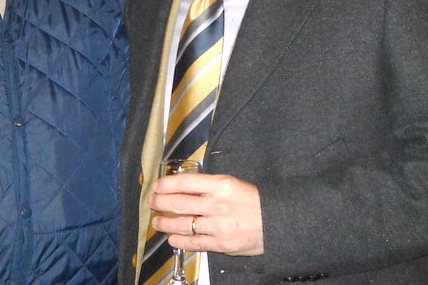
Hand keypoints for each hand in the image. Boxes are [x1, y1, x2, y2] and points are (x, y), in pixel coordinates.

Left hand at [148, 172, 263, 255]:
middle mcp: (217, 205)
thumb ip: (208, 186)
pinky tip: (172, 239)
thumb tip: (182, 188)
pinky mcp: (221, 244)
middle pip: (179, 203)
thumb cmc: (253, 201)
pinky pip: (195, 243)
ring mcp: (218, 226)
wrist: (275, 222)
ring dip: (166, 224)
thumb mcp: (231, 184)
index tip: (157, 186)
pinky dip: (180, 241)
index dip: (166, 184)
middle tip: (152, 202)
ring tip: (157, 222)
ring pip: (183, 225)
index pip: (185, 182)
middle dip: (160, 203)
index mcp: (221, 185)